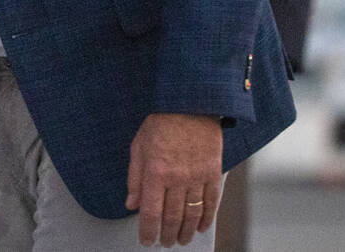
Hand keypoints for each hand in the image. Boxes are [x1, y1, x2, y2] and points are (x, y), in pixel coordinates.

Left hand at [125, 112, 222, 246]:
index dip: (148, 230)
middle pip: (172, 217)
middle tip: (165, 243)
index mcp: (155, 172)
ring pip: (192, 214)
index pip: (150, 211)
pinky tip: (202, 227)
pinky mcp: (212, 174)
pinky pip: (211, 202)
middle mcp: (176, 179)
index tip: (146, 240)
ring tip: (182, 240)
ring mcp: (197, 177)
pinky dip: (206, 218)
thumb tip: (131, 203)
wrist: (190, 106)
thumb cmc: (161, 123)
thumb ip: (134, 178)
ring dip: (186, 231)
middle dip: (167, 234)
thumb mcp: (138, 146)